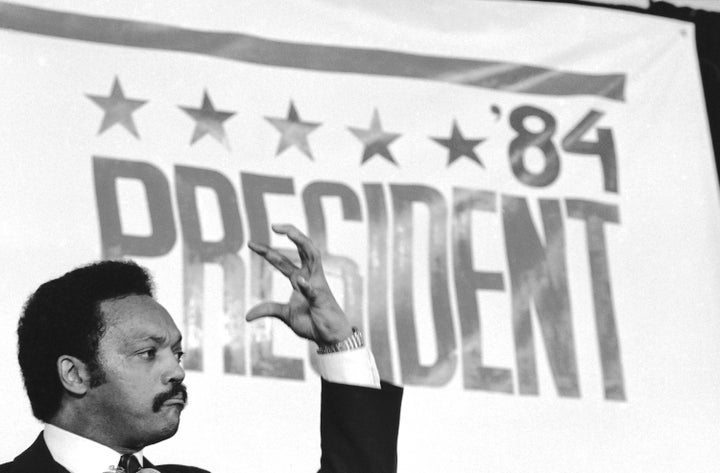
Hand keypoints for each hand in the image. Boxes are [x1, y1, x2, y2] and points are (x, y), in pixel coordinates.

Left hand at [246, 224, 352, 344]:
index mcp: (299, 278)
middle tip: (274, 225)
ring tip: (290, 232)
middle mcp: (309, 276)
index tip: (250, 244)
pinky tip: (300, 281)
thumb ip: (269, 310)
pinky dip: (307, 286)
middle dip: (290, 234)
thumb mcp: (286, 315)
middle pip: (302, 248)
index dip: (266, 251)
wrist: (331, 337)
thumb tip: (247, 315)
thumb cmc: (313, 322)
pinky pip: (314, 290)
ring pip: (313, 256)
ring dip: (302, 242)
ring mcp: (317, 285)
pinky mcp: (322, 299)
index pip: (281, 260)